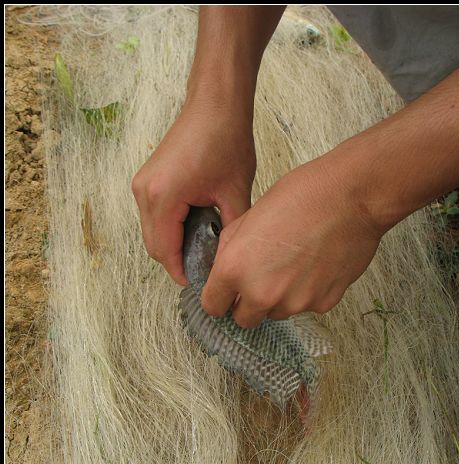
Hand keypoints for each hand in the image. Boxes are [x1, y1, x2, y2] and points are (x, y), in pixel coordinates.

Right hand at [131, 94, 255, 284]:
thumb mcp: (235, 194)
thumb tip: (228, 261)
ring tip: (203, 251)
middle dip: (177, 261)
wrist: (215, 103)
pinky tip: (195, 230)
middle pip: (154, 245)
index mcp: (163, 197)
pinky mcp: (147, 179)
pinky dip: (171, 229)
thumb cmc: (226, 139)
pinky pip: (154, 216)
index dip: (182, 272)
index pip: (165, 251)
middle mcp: (144, 192)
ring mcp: (142, 184)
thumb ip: (229, 233)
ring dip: (173, 245)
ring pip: (153, 232)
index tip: (201, 284)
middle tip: (205, 271)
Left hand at [200, 151, 383, 328]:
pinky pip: (306, 306)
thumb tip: (222, 268)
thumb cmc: (302, 197)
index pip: (212, 306)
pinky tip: (315, 265)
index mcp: (235, 269)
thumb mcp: (249, 216)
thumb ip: (230, 248)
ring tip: (294, 264)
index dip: (219, 298)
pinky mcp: (322, 304)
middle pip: (244, 319)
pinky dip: (307, 292)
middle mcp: (261, 293)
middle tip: (261, 279)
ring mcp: (293, 302)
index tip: (225, 294)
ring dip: (279, 298)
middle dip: (247, 304)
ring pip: (276, 313)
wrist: (351, 197)